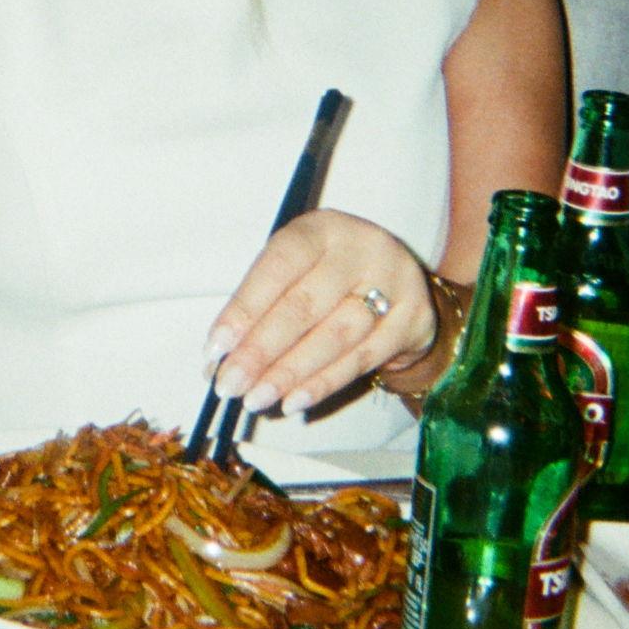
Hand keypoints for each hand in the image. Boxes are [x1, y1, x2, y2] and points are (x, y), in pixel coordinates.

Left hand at [201, 211, 437, 416]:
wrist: (398, 282)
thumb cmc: (328, 274)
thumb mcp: (297, 270)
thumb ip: (260, 306)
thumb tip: (219, 358)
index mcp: (321, 228)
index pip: (278, 265)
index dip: (245, 308)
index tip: (216, 347)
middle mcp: (359, 248)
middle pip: (304, 306)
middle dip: (260, 351)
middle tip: (230, 384)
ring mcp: (393, 282)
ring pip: (333, 337)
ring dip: (288, 374)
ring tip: (255, 398)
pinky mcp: (413, 319)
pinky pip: (361, 360)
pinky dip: (322, 384)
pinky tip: (293, 400)